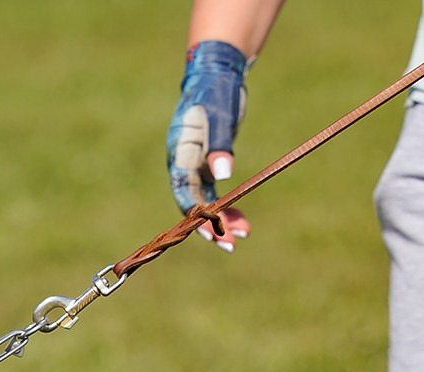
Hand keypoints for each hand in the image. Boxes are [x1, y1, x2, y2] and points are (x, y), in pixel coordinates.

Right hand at [167, 40, 252, 250]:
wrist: (217, 74)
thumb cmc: (216, 91)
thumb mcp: (219, 115)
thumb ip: (219, 145)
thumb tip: (223, 175)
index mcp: (180, 151)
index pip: (183, 189)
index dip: (196, 213)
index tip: (212, 230)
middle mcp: (183, 162)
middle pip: (193, 202)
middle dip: (210, 225)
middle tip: (231, 244)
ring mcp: (194, 165)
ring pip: (205, 202)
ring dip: (222, 220)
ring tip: (243, 235)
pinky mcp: (207, 164)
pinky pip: (214, 194)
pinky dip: (227, 207)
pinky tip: (242, 221)